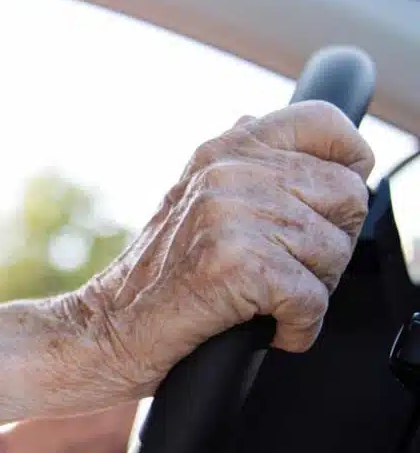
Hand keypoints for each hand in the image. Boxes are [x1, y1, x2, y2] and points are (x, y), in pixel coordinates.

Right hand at [75, 101, 373, 399]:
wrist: (106, 328)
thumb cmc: (156, 278)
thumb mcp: (194, 200)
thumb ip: (243, 166)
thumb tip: (292, 135)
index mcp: (225, 149)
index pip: (326, 125)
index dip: (347, 167)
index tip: (330, 205)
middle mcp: (228, 171)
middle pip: (346, 198)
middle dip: (328, 244)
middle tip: (282, 268)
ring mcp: (231, 213)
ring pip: (333, 253)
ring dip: (309, 290)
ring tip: (261, 297)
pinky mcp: (236, 263)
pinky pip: (311, 300)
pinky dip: (296, 327)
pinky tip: (266, 325)